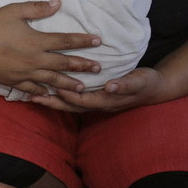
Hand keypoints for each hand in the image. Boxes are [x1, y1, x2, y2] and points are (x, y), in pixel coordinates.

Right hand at [0, 0, 101, 96]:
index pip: (66, 41)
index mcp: (37, 41)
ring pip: (53, 81)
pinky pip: (34, 89)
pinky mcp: (15, 82)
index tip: (98, 41)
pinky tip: (51, 95)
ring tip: (82, 88)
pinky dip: (44, 93)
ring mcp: (26, 73)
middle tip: (99, 68)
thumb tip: (58, 3)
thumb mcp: (14, 11)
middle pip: (64, 64)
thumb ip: (38, 8)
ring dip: (70, 84)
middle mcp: (35, 60)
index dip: (83, 41)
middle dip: (83, 66)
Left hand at [30, 67, 165, 112]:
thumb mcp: (139, 81)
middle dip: (52, 101)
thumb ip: (125, 85)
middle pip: (70, 106)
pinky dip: (61, 96)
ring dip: (53, 100)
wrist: (155, 89)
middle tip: (32, 95)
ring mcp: (97, 102)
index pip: (81, 100)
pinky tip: (51, 89)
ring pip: (70, 104)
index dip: (66, 95)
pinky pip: (75, 98)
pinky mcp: (96, 96)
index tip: (50, 88)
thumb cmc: (147, 83)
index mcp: (106, 100)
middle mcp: (99, 104)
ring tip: (34, 94)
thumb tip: (110, 87)